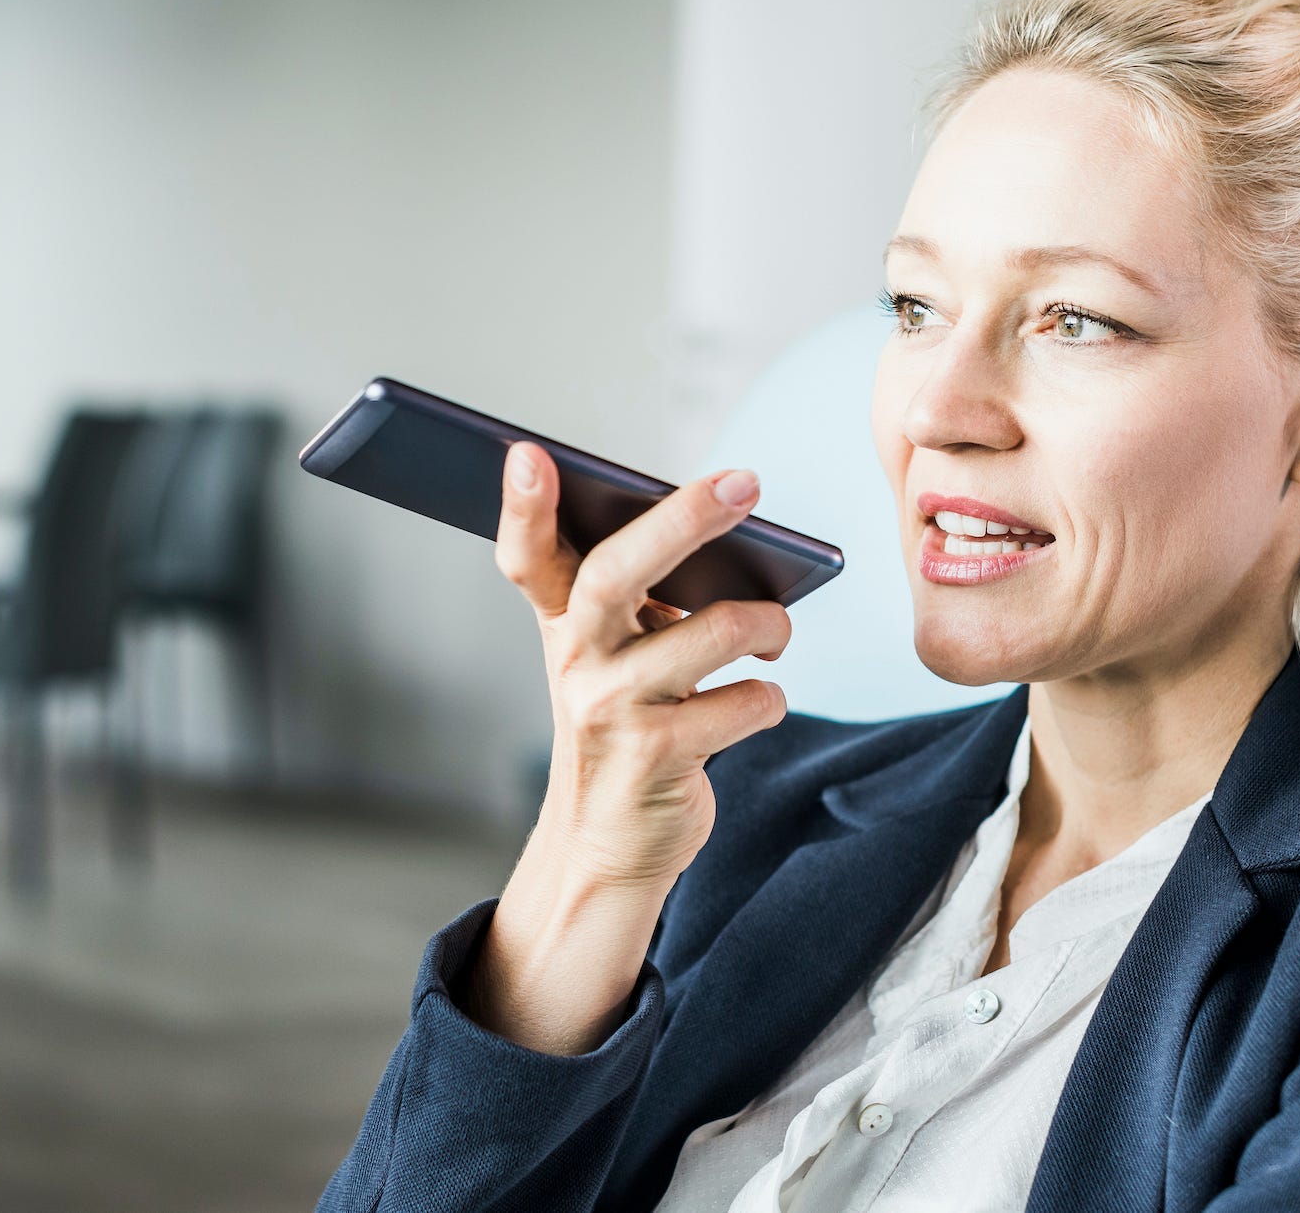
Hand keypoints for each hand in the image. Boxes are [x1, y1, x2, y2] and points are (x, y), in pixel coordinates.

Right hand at [464, 440, 789, 1053]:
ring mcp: (615, 710)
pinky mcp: (662, 757)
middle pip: (616, 574)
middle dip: (683, 521)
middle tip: (745, 482)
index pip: (527, 558)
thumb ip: (633, 592)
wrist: (607, 843)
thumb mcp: (605, 656)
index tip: (528, 454)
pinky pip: (748, 701)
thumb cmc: (623, 722)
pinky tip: (755, 700)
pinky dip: (767, 696)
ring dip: (766, 624)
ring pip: (713, 633)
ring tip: (776, 630)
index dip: (523, 508)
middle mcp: (577, 661)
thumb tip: (717, 514)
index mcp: (560, 624)